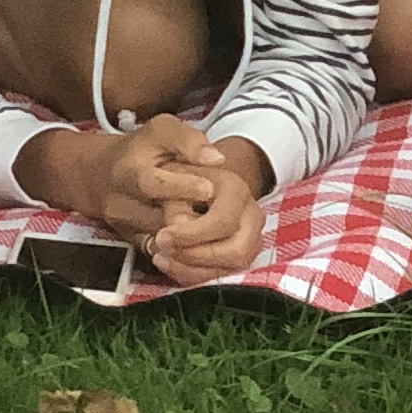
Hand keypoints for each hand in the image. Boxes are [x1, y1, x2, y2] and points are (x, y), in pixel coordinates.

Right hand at [14, 111, 227, 247]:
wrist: (101, 176)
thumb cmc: (141, 149)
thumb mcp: (161, 130)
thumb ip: (188, 140)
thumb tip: (216, 159)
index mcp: (129, 170)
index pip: (153, 182)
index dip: (182, 186)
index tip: (209, 188)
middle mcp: (121, 203)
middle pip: (158, 218)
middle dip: (190, 218)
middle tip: (220, 215)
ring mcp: (125, 228)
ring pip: (161, 241)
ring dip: (191, 237)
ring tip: (218, 229)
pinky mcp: (132, 244)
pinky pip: (160, 255)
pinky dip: (183, 252)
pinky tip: (204, 244)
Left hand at [141, 135, 267, 286]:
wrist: (170, 173)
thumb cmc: (165, 158)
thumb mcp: (166, 135)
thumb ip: (188, 142)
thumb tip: (217, 158)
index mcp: (236, 188)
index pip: (222, 222)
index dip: (190, 234)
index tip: (162, 235)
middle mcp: (250, 215)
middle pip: (235, 252)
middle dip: (195, 256)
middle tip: (161, 248)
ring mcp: (248, 238)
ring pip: (230, 269)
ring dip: (192, 269)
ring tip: (161, 256)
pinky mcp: (237, 258)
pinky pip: (221, 277)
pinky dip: (193, 276)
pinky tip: (169, 263)